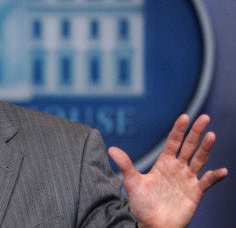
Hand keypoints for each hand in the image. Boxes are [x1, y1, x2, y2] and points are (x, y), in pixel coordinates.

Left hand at [108, 114, 227, 227]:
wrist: (152, 224)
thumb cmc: (142, 204)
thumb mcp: (132, 183)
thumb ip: (125, 165)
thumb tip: (111, 149)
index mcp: (163, 163)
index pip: (173, 142)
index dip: (179, 130)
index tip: (184, 116)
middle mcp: (177, 168)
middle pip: (189, 146)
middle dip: (196, 132)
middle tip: (204, 117)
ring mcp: (187, 179)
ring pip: (199, 160)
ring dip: (206, 148)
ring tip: (211, 135)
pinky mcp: (195, 192)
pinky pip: (207, 182)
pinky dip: (215, 176)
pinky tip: (222, 171)